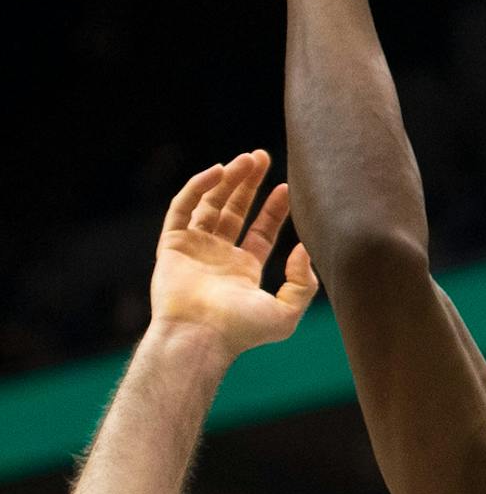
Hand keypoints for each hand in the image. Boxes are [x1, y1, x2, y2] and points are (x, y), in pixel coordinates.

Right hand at [150, 152, 318, 362]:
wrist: (200, 336)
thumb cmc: (242, 331)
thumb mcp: (287, 312)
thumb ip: (304, 283)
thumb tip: (305, 250)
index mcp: (243, 272)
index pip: (261, 232)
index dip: (274, 209)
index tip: (287, 187)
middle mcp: (218, 258)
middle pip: (235, 211)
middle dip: (249, 184)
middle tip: (262, 157)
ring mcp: (194, 250)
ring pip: (210, 205)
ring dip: (228, 180)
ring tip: (247, 159)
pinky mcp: (171, 245)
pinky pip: (183, 208)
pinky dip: (199, 187)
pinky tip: (219, 171)